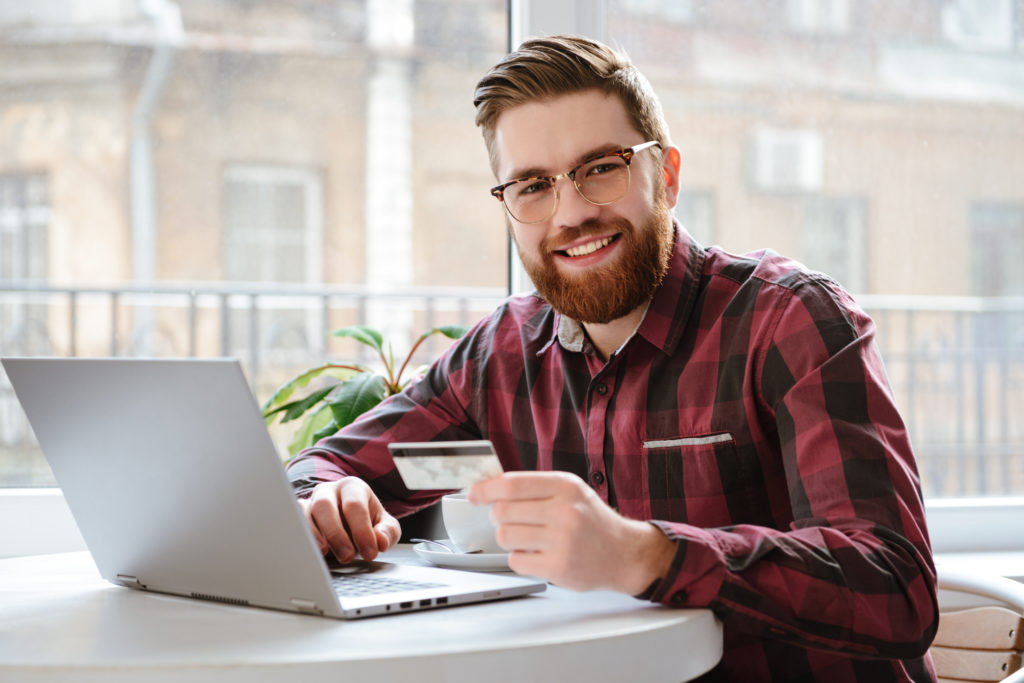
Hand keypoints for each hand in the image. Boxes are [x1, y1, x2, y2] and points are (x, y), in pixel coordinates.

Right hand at [299, 477, 401, 562]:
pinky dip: (301, 537)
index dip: (362, 530)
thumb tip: (380, 541)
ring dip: (315, 536)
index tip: (369, 553)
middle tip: (347, 556)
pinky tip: (310, 551)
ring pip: (305, 513)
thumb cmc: (368, 523)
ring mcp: (311, 502)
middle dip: (336, 533)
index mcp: (353, 488)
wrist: (351, 525)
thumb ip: (387, 532)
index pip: (354, 505)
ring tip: (326, 554)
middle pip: (325, 505)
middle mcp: (329, 491)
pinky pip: (293, 523)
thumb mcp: (385, 526)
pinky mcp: (297, 516)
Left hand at [468, 471, 674, 593]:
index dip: (486, 489)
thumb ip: (534, 487)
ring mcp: (563, 541)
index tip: (474, 495)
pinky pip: (516, 560)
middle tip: (511, 519)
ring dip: (509, 538)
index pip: (512, 484)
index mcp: (565, 486)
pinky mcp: (559, 567)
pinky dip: (521, 558)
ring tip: (528, 537)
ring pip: (505, 536)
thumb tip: (488, 486)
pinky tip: (538, 554)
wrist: (623, 552)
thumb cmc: (590, 519)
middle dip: (499, 516)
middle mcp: (565, 511)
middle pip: (503, 511)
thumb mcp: (570, 491)